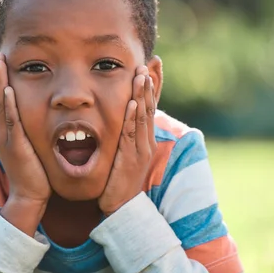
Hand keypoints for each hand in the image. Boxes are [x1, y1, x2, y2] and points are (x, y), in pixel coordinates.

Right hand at [0, 53, 50, 230]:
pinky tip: (8, 89)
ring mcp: (5, 138)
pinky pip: (11, 121)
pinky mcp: (15, 145)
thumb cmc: (32, 173)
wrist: (29, 196)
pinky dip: (8, 104)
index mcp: (3, 132)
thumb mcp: (26, 147)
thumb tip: (30, 118)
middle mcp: (0, 132)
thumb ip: (25, 132)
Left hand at [98, 66, 156, 215]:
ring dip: (142, 96)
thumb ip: (124, 138)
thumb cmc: (120, 181)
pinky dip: (132, 117)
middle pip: (149, 109)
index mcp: (145, 139)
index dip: (153, 87)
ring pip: (142, 118)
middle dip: (148, 86)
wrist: (122, 207)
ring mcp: (141, 150)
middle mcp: (147, 142)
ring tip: (141, 76)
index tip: (153, 67)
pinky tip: (131, 103)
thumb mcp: (124, 155)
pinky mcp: (131, 158)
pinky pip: (131, 134)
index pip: (151, 107)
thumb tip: (121, 120)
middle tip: (147, 64)